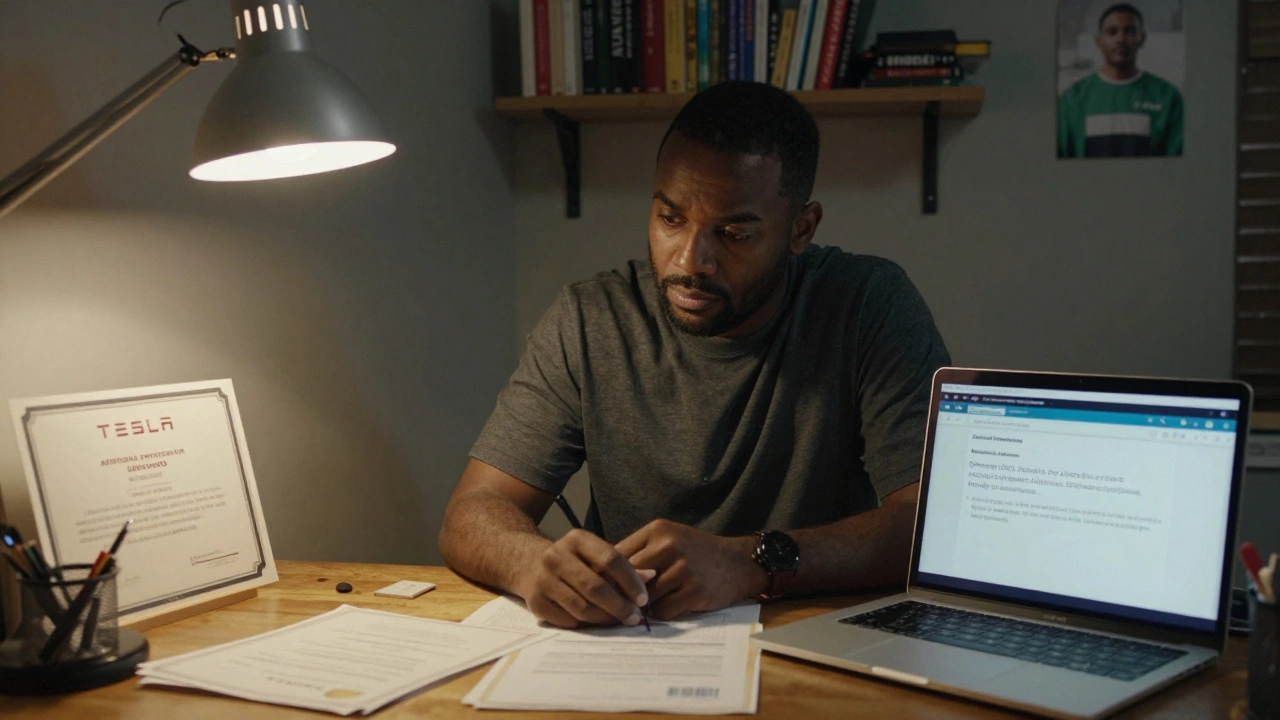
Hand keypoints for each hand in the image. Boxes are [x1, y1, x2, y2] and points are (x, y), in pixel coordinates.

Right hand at [516, 529, 654, 628]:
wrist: (529, 564)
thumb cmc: (573, 560)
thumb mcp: (595, 554)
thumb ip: (622, 566)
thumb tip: (651, 576)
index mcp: (576, 539)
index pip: (610, 559)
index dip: (630, 581)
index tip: (643, 599)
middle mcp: (556, 556)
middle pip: (595, 586)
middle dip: (620, 605)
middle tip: (635, 617)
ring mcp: (543, 579)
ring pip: (582, 607)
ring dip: (605, 618)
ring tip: (619, 621)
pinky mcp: (536, 602)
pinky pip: (568, 620)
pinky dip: (586, 624)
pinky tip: (596, 622)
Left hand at [616, 519, 763, 620]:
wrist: (738, 563)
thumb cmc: (696, 553)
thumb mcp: (668, 540)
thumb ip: (639, 551)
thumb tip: (601, 573)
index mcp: (657, 530)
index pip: (617, 555)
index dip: (607, 575)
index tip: (604, 588)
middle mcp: (669, 546)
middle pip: (628, 578)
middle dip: (623, 593)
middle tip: (623, 603)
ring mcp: (683, 568)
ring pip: (643, 597)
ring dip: (645, 605)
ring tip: (656, 601)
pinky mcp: (694, 591)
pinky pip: (662, 611)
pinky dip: (664, 613)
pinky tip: (674, 605)